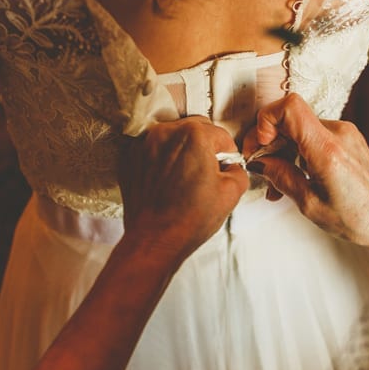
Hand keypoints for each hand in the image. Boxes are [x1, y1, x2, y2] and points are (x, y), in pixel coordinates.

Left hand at [119, 116, 248, 262]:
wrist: (155, 240)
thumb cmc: (191, 218)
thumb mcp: (231, 194)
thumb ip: (238, 171)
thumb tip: (231, 168)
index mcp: (194, 135)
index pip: (221, 136)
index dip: (227, 154)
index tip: (225, 168)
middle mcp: (166, 132)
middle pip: (195, 130)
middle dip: (205, 147)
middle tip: (207, 172)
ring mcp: (144, 144)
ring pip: (173, 137)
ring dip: (183, 151)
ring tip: (186, 178)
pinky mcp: (130, 158)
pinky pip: (154, 150)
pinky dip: (162, 159)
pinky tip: (168, 181)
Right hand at [242, 94, 368, 249]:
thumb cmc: (357, 218)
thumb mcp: (309, 204)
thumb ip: (281, 177)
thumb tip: (259, 162)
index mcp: (328, 149)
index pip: (290, 108)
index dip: (266, 121)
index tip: (260, 146)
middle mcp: (339, 133)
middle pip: (291, 118)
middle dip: (269, 141)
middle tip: (260, 167)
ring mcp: (346, 133)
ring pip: (300, 128)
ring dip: (283, 150)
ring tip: (276, 182)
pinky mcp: (348, 138)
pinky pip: (314, 136)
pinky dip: (298, 152)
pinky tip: (294, 175)